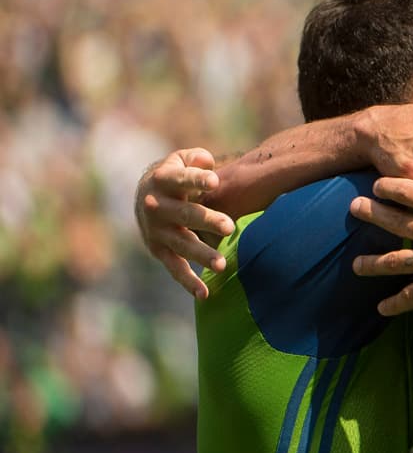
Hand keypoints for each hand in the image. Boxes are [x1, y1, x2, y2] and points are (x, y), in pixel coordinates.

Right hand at [135, 148, 235, 298]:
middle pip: (184, 214)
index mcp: (163, 181)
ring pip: (181, 244)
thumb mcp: (181, 159)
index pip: (181, 179)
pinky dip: (188, 282)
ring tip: (222, 265)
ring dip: (201, 255)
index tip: (215, 181)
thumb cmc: (175, 175)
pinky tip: (205, 294)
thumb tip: (207, 162)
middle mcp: (156, 207)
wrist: (143, 196)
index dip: (197, 180)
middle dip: (206, 220)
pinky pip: (174, 268)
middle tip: (228, 226)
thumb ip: (196, 158)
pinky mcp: (158, 250)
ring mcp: (156, 231)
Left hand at [350, 124, 412, 313]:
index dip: (390, 187)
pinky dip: (397, 302)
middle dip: (371, 214)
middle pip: (393, 222)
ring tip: (355, 265)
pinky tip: (382, 308)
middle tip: (353, 209)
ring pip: (396, 262)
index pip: (408, 192)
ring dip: (373, 264)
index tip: (376, 185)